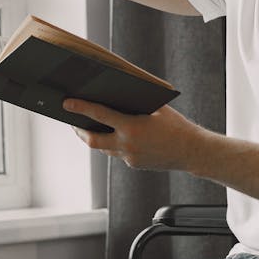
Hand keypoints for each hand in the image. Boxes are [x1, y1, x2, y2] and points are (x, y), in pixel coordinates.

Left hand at [64, 99, 208, 172]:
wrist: (191, 152)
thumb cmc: (176, 125)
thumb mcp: (156, 108)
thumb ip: (135, 103)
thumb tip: (114, 94)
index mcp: (131, 127)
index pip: (99, 115)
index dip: (80, 108)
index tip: (66, 103)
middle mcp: (127, 145)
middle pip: (92, 140)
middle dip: (80, 130)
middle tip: (72, 122)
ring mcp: (129, 157)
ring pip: (104, 148)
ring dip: (95, 138)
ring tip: (88, 127)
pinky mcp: (133, 164)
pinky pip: (117, 153)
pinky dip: (113, 144)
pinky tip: (114, 136)